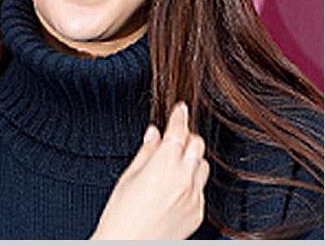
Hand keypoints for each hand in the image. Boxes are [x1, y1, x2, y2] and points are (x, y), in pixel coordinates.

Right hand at [91, 103, 208, 239]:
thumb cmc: (122, 216)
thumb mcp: (129, 176)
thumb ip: (146, 151)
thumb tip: (154, 134)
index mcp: (165, 165)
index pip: (179, 131)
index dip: (180, 116)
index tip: (180, 109)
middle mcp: (184, 179)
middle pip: (197, 144)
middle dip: (186, 137)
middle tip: (174, 137)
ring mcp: (194, 197)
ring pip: (203, 165)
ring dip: (192, 158)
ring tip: (174, 163)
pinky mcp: (198, 212)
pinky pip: (200, 188)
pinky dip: (191, 181)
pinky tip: (174, 187)